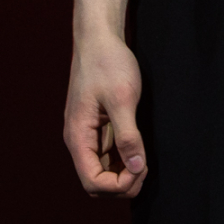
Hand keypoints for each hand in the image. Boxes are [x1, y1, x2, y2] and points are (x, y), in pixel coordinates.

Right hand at [64, 0, 145, 196]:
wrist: (98, 39)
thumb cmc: (107, 64)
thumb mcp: (122, 99)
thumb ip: (129, 136)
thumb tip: (137, 168)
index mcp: (78, 136)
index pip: (93, 182)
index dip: (119, 185)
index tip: (141, 167)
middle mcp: (78, 141)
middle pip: (96, 183)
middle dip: (122, 184)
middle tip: (145, 166)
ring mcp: (86, 136)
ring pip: (102, 172)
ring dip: (123, 174)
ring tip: (144, 159)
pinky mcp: (95, 129)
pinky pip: (106, 157)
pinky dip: (122, 161)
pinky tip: (138, 151)